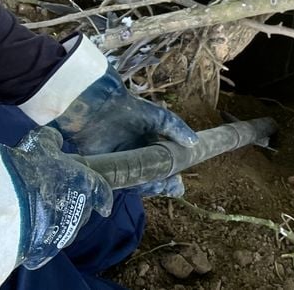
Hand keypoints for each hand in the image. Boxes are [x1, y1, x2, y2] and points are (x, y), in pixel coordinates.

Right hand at [4, 127, 113, 269]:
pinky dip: (41, 238)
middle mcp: (81, 210)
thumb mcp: (40, 143)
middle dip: (73, 206)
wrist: (12, 202)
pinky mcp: (48, 248)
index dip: (103, 198)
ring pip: (67, 228)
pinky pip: (47, 244)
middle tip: (56, 197)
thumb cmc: (32, 169)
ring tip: (39, 213)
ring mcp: (66, 232)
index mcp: (85, 184)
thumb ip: (52, 140)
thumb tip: (56, 139)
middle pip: (83, 211)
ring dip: (58, 221)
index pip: (102, 193)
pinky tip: (28, 231)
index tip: (104, 207)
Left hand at [53, 66, 198, 196]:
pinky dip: (136, 185)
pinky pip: (125, 182)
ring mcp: (124, 165)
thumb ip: (176, 128)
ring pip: (142, 183)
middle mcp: (138, 158)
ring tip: (164, 185)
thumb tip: (194, 143)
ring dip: (153, 186)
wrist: (99, 107)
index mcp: (150, 146)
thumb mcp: (158, 117)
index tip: (180, 182)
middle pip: (154, 178)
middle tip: (175, 186)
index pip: (165, 166)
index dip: (173, 176)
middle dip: (166, 185)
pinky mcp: (110, 170)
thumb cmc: (127, 108)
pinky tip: (146, 183)